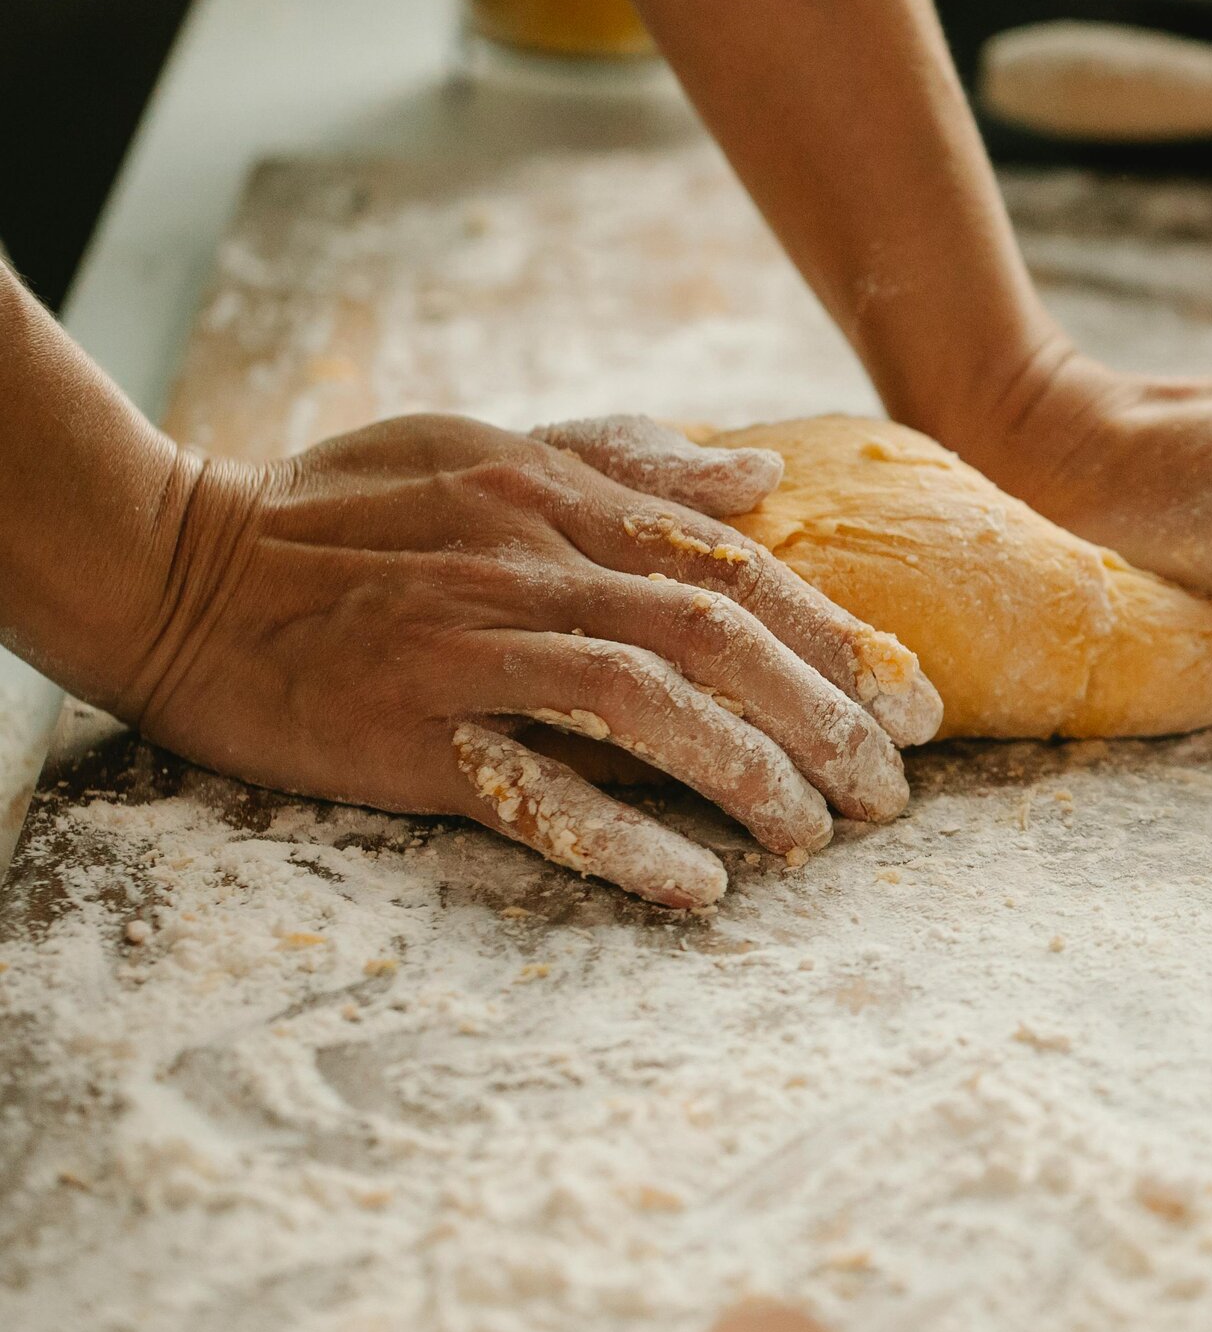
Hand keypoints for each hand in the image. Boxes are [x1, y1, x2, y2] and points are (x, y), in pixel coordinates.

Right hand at [111, 414, 941, 908]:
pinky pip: (534, 789)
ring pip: (646, 706)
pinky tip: (699, 884)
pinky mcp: (405, 732)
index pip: (734, 569)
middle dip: (827, 719)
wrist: (175, 567)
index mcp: (557, 500)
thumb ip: (624, 463)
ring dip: (751, 776)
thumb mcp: (483, 447)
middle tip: (894, 794)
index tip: (916, 704)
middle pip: (717, 639)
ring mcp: (467, 649)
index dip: (840, 640)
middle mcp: (528, 566)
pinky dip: (625, 836)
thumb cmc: (338, 509)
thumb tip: (754, 478)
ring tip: (819, 839)